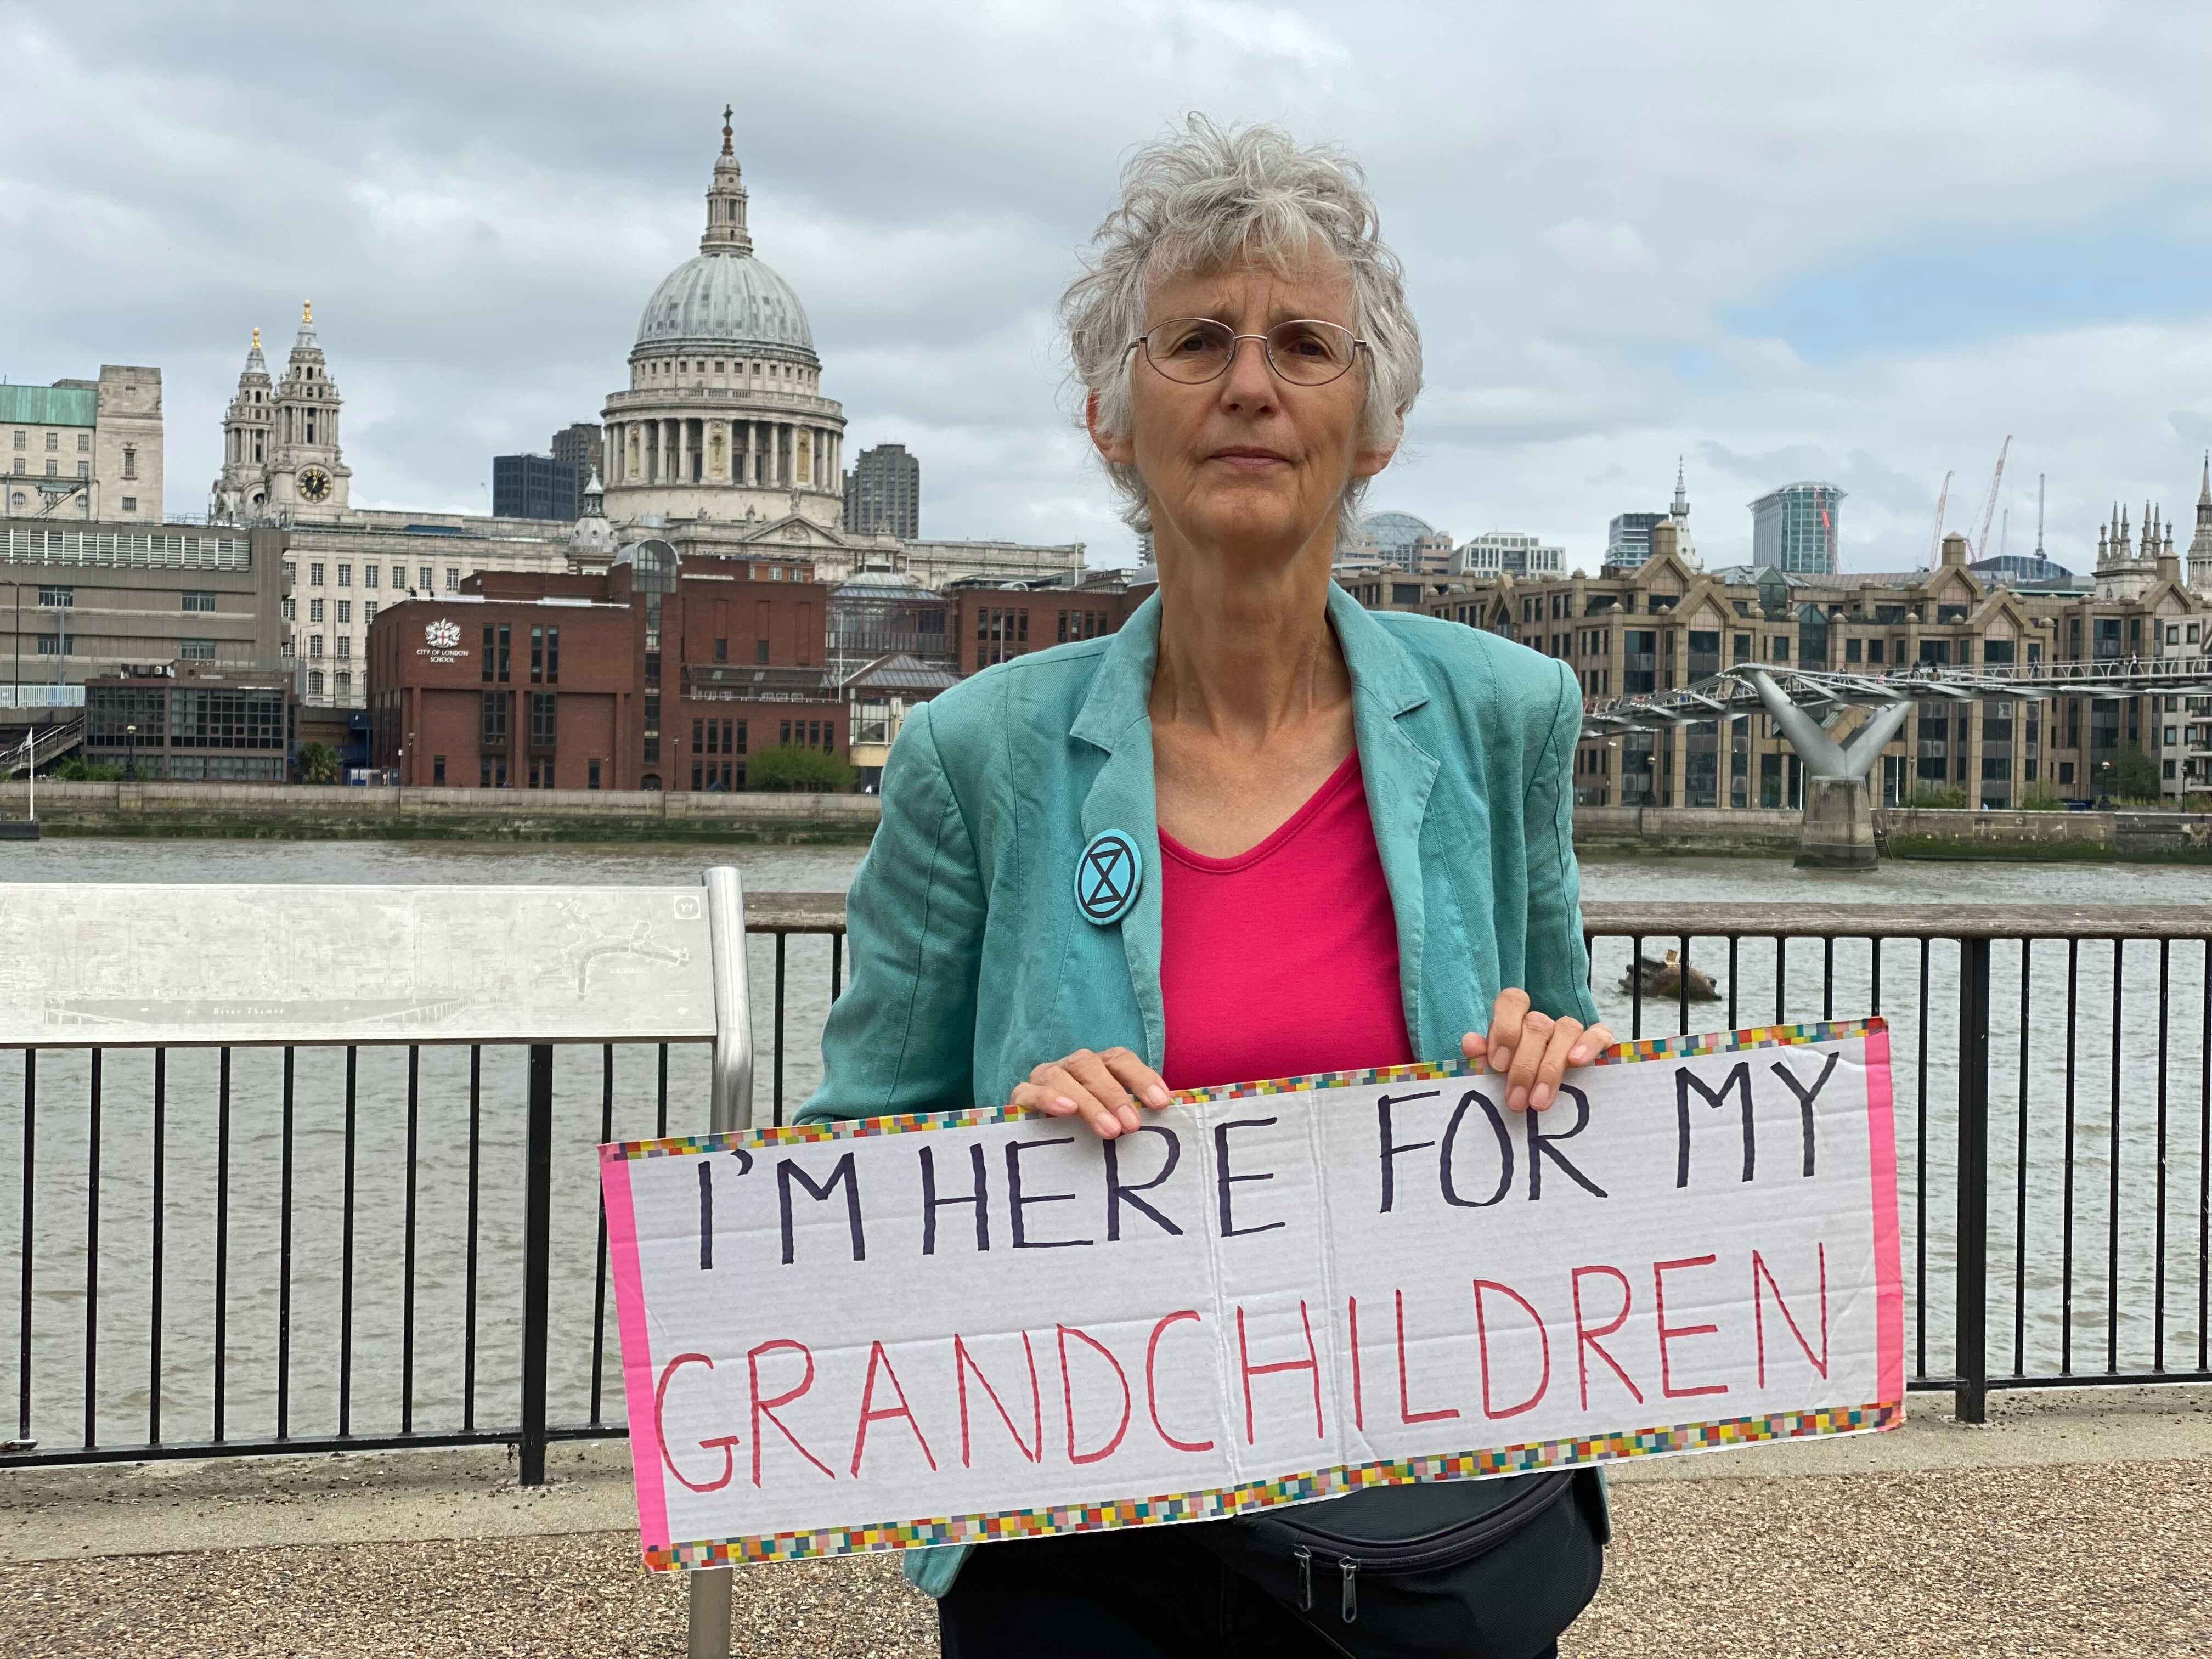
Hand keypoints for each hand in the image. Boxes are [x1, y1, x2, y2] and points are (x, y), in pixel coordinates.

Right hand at [1010, 1046, 1172, 1138]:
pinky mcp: (1021, 1096)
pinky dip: (1049, 1098)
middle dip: (1115, 1094)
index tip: (1161, 1103)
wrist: (1035, 1144)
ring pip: (1063, 1076)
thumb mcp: (1112, 1121)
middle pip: (1091, 1065)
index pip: (1120, 1059)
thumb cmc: (1085, 1131)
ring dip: (1089, 1102)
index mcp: (1098, 1066)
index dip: (1141, 1077)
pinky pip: (1030, 1091)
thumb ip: (1131, 1115)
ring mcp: (1044, 1077)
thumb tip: (1166, 1120)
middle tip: (1132, 1125)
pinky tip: (1067, 1111)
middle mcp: (1071, 1066)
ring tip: (1109, 1130)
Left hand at [1462, 989, 1613, 1113]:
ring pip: (1565, 1030)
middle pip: (1536, 1024)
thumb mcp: (1499, 1071)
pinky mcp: (1599, 1040)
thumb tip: (1470, 1043)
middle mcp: (1543, 1021)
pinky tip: (1577, 1063)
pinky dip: (1588, 1045)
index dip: (1504, 1028)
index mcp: (1516, 1019)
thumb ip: (1484, 1056)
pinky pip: (1598, 1033)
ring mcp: (1571, 1029)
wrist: (1554, 1096)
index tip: (1498, 1064)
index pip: (1512, 1000)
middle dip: (1524, 1066)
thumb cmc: (1518, 1081)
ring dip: (1550, 1069)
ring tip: (1539, 1102)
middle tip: (1515, 1101)